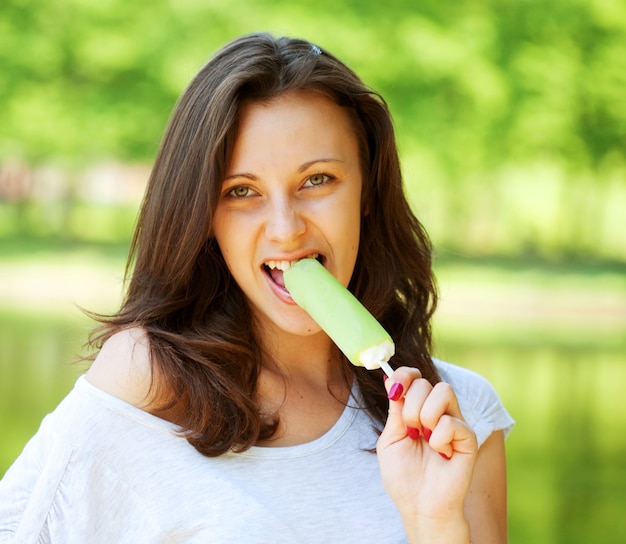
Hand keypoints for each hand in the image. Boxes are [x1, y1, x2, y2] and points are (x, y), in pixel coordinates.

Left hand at [377, 367, 477, 540]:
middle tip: (410, 430)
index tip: (394, 388)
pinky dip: (439, 438)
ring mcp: (454, 423)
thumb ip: (395, 409)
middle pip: (425, 382)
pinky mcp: (468, 438)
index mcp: (417, 409)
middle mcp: (437, 412)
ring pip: (443, 391)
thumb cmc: (403, 477)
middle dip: (410, 405)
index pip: (415, 377)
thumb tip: (391, 380)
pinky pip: (452, 421)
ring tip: (424, 438)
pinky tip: (441, 454)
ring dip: (425, 414)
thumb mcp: (390, 438)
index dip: (404, 375)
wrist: (419, 506)